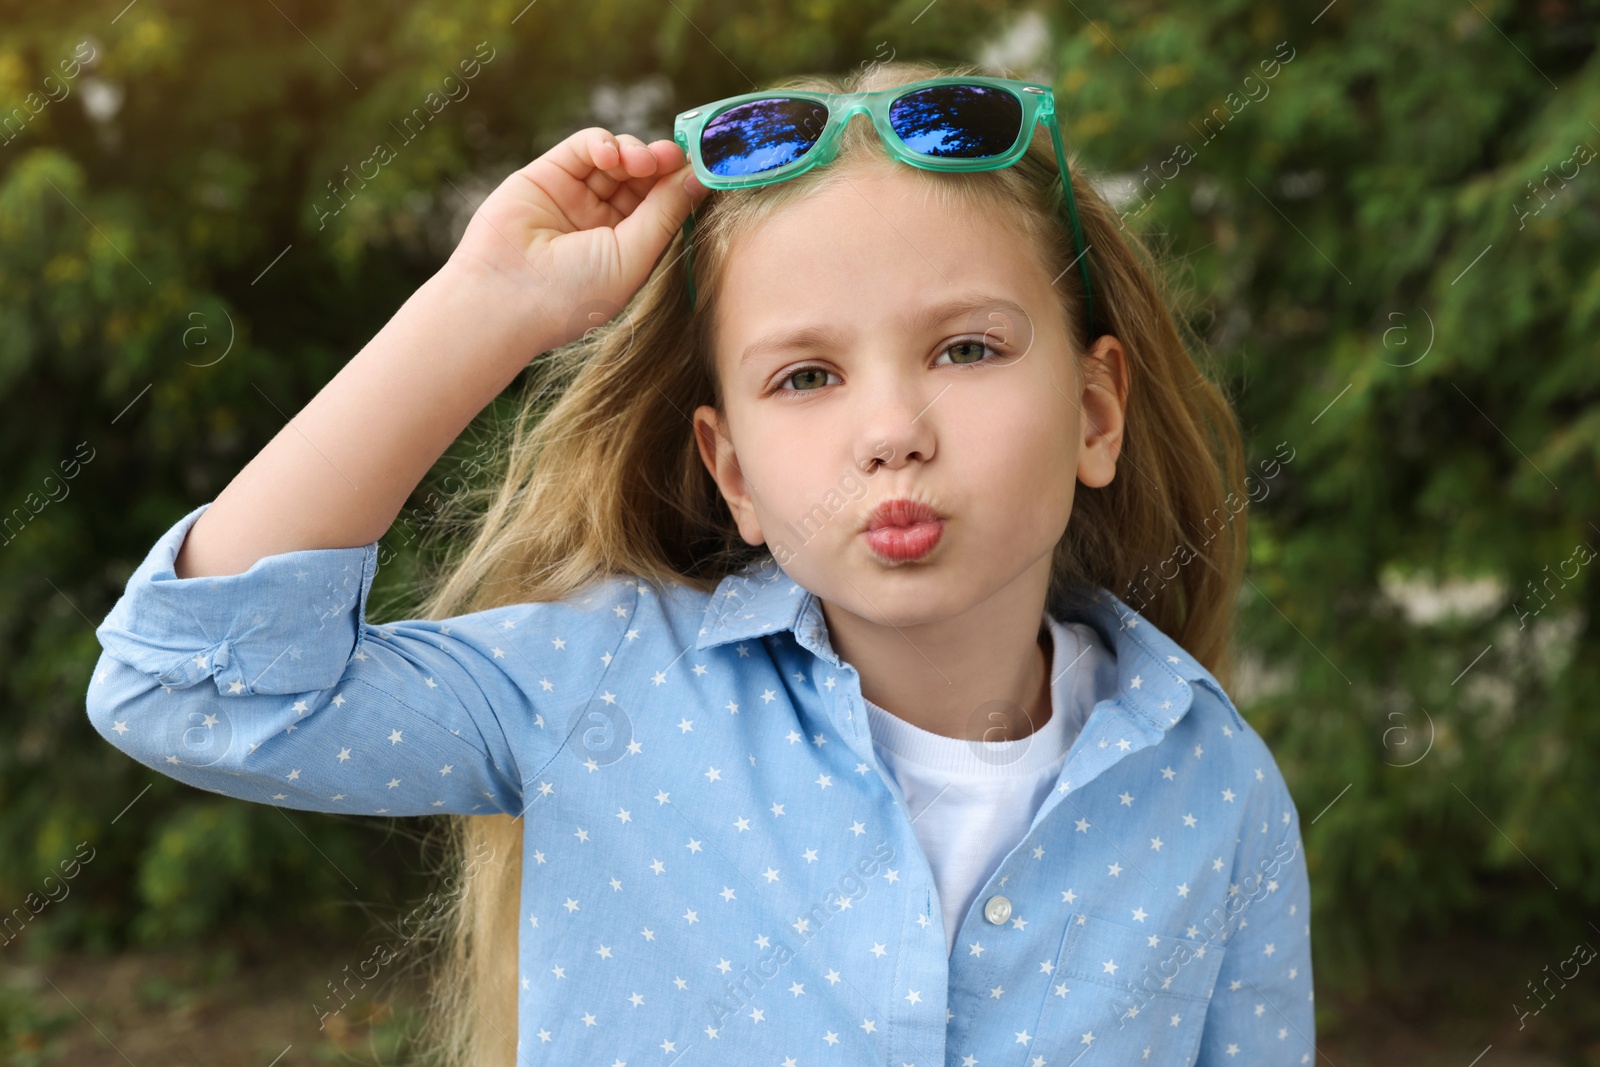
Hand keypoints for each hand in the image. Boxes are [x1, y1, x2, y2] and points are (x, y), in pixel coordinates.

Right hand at [446, 127, 710, 347]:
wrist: (504, 298)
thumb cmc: (573, 293)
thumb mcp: (633, 255)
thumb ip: (667, 213)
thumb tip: (700, 176)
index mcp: (629, 248)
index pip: (664, 206)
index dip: (682, 184)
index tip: (703, 167)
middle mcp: (604, 222)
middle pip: (645, 178)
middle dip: (662, 164)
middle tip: (674, 156)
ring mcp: (576, 197)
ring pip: (618, 158)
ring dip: (635, 152)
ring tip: (639, 162)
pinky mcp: (548, 175)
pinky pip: (584, 147)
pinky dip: (603, 142)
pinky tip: (611, 155)